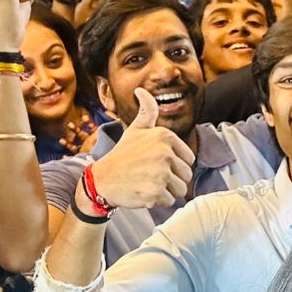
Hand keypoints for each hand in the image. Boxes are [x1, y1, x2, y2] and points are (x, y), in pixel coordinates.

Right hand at [88, 87, 195, 208]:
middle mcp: (164, 152)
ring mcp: (160, 172)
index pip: (189, 159)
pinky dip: (158, 201)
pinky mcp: (156, 191)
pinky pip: (170, 201)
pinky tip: (144, 192)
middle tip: (151, 176)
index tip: (156, 164)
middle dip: (172, 180)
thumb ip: (147, 111)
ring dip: (167, 191)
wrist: (102, 179)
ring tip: (149, 184)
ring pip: (181, 189)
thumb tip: (142, 90)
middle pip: (186, 175)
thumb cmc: (122, 155)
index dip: (175, 165)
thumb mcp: (135, 130)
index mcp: (164, 135)